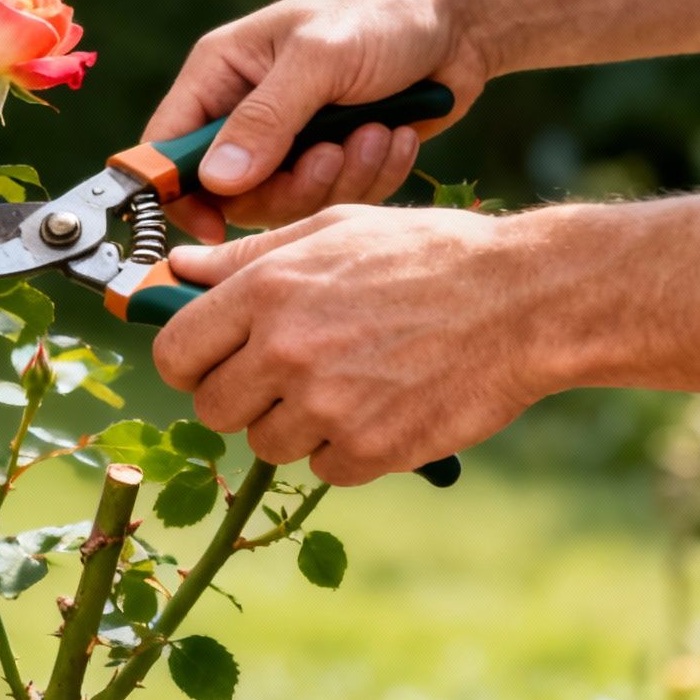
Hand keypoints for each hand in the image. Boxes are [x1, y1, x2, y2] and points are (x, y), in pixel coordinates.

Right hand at [145, 0, 490, 242]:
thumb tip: (216, 180)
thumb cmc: (383, 13)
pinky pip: (335, 201)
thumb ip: (265, 120)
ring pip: (286, 205)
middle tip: (330, 155)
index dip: (176, 193)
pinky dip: (371, 176)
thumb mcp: (319, 58)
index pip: (166, 148)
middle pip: (231, 194)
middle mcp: (246, 113)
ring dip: (338, 179)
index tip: (212, 227)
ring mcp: (291, 142)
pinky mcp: (334, 161)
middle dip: (288, 186)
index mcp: (220, 75)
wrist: (462, 18)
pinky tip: (394, 135)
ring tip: (374, 133)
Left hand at [151, 205, 543, 484]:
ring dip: (295, 425)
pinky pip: (324, 469)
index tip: (211, 361)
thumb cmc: (428, 255)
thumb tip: (179, 267)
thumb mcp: (332, 230)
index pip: (175, 352)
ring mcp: (327, 404)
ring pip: (266, 444)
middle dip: (240, 397)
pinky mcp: (371, 448)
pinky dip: (346, 449)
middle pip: (213, 408)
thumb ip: (246, 255)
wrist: (524, 300)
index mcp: (267, 290)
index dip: (188, 362)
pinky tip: (380, 407)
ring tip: (346, 383)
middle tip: (284, 377)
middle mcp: (286, 350)